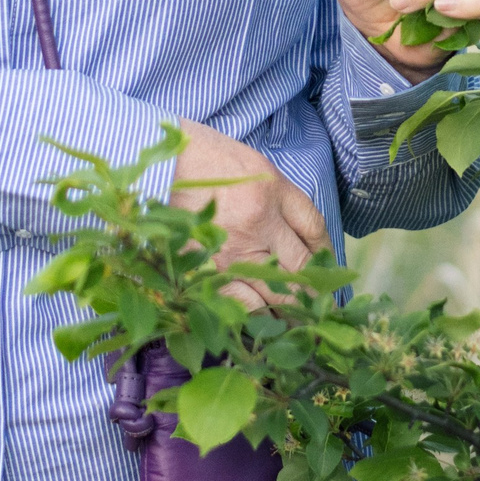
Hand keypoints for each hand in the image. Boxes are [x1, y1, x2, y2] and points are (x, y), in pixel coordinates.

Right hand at [168, 118, 327, 309]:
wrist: (153, 157)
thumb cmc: (200, 157)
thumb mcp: (251, 165)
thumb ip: (276, 199)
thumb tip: (295, 239)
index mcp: (274, 189)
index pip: (316, 231)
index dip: (325, 257)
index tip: (327, 273)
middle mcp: (259, 221)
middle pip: (301, 270)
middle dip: (314, 295)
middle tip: (318, 310)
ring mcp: (230, 248)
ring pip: (275, 294)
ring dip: (288, 312)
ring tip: (293, 323)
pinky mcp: (203, 267)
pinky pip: (238, 303)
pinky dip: (253, 316)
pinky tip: (258, 321)